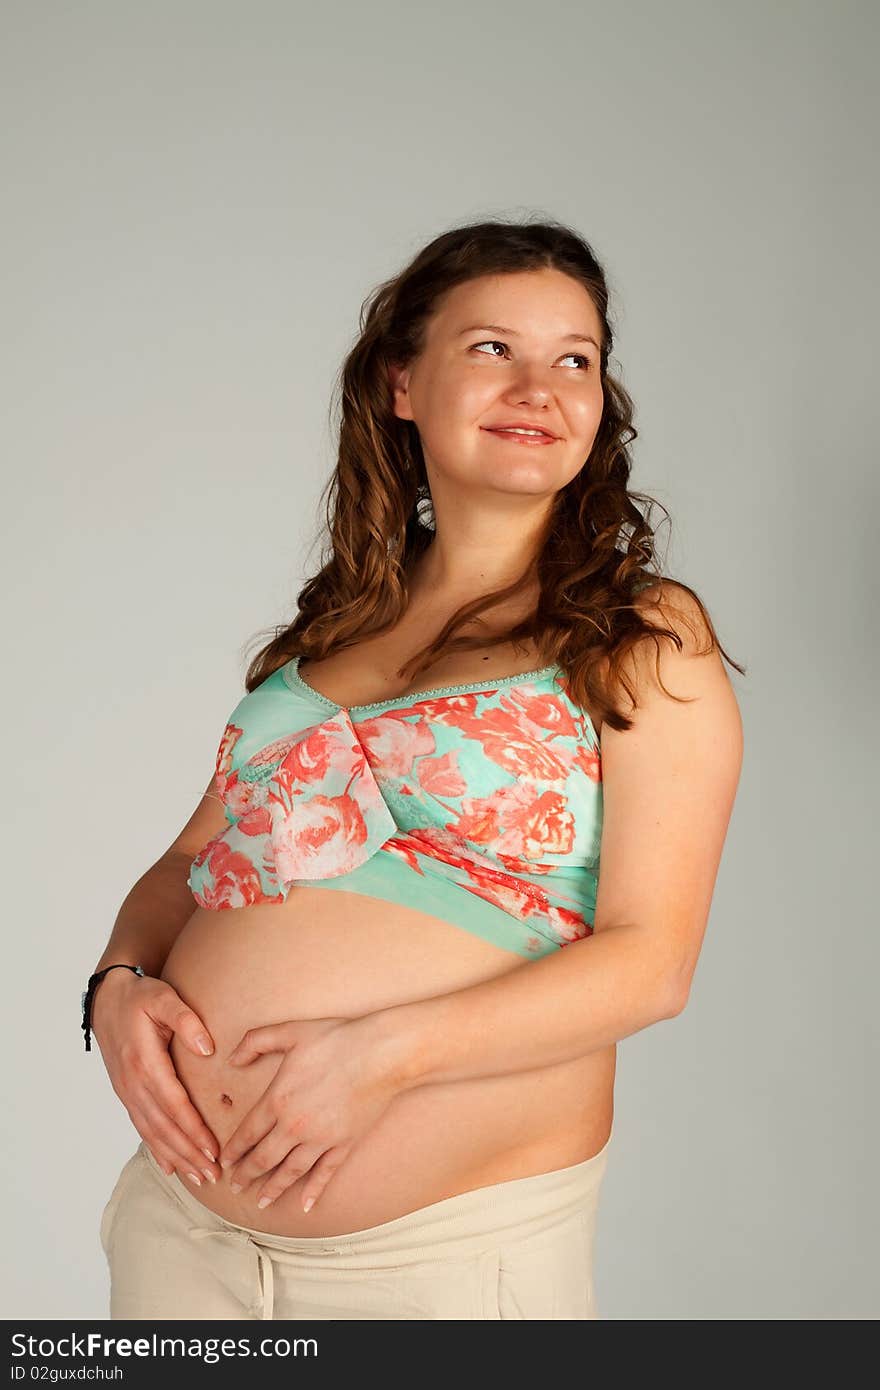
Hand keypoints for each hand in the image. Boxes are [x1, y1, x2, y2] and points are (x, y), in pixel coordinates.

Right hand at [92, 970, 221, 1183]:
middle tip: (212, 1175)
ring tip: (198, 1177)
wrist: (108, 999)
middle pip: (164, 1127)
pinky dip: (157, 1148)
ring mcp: (127, 1091)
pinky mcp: (126, 1093)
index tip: (214, 1150)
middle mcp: (133, 1083)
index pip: (174, 1104)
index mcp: (145, 1062)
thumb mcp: (164, 998)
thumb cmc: (140, 997)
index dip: (193, 1130)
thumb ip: (186, 1020)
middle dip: (188, 1153)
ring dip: (175, 1157)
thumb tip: (208, 1050)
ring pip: (152, 1132)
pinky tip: (171, 1166)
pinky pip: (141, 1126)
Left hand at [218, 1014, 401, 1212]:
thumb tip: (232, 1059)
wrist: (381, 1053)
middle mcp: (294, 1126)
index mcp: (278, 1099)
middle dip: (247, 1174)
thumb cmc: (337, 1038)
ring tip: (262, 1202)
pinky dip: (314, 1190)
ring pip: (290, 1171)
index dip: (234, 1150)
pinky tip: (306, 1204)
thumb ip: (255, 1041)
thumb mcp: (290, 1031)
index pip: (248, 1133)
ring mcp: (320, 1139)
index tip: (225, 1162)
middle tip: (235, 1186)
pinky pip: (325, 1173)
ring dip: (274, 1188)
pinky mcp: (344, 1144)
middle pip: (264, 1158)